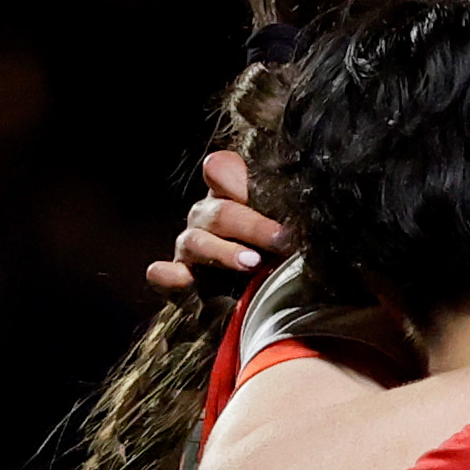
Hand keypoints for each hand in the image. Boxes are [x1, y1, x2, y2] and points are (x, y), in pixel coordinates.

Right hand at [144, 150, 289, 298]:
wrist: (256, 299)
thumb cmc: (273, 255)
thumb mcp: (283, 228)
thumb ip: (284, 209)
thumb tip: (304, 202)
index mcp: (229, 198)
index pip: (221, 170)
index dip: (236, 179)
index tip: (270, 195)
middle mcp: (206, 219)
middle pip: (220, 213)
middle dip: (252, 225)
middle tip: (280, 239)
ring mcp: (190, 248)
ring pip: (196, 242)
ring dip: (223, 252)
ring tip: (252, 263)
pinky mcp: (180, 280)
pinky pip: (164, 275)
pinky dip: (170, 276)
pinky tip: (183, 277)